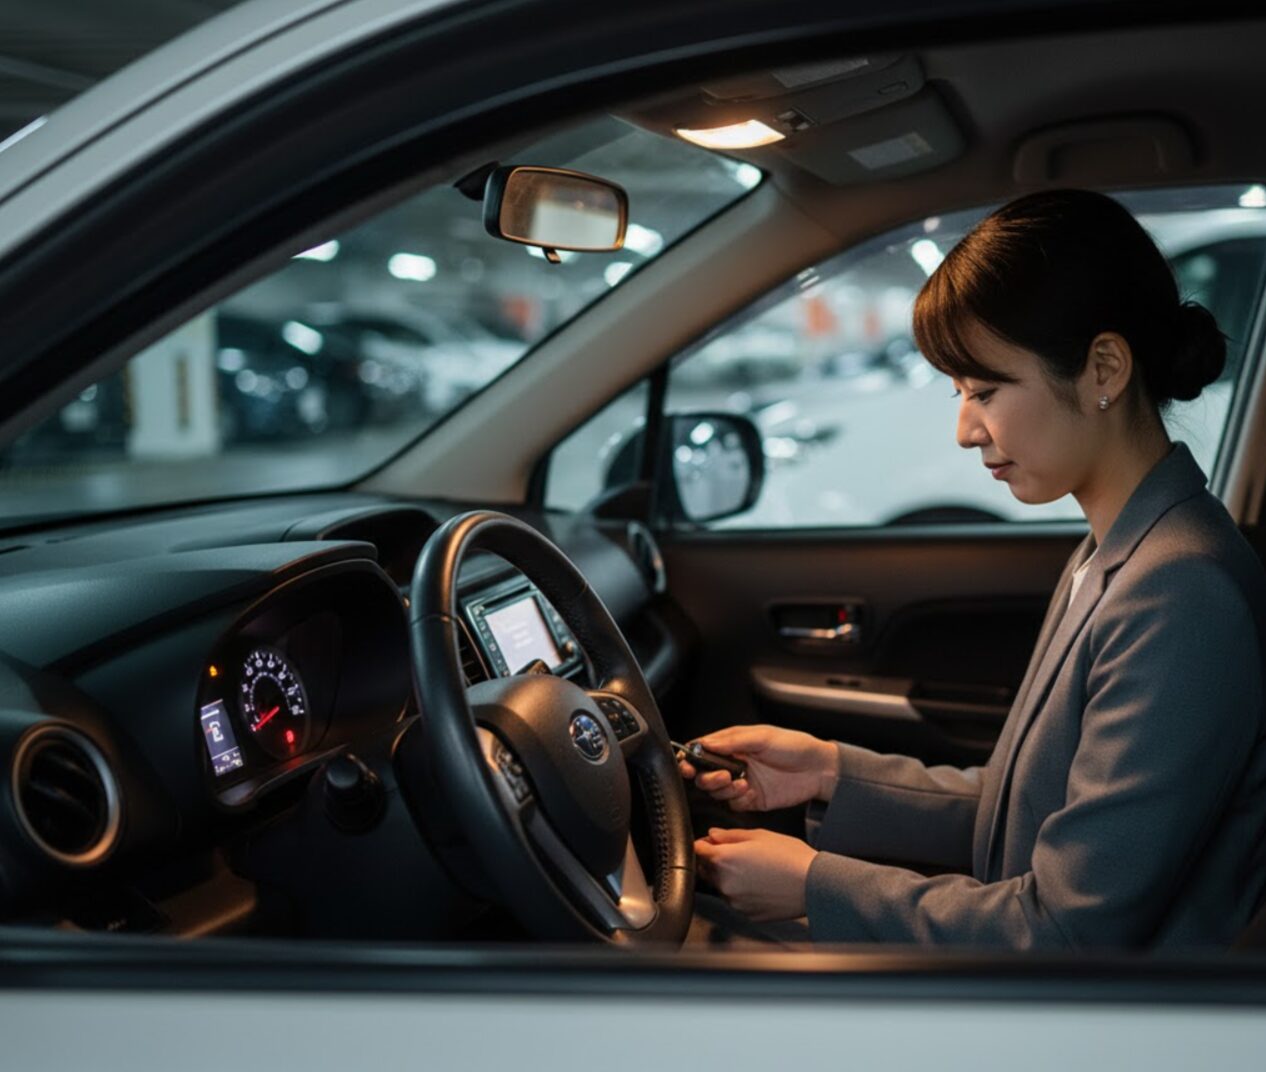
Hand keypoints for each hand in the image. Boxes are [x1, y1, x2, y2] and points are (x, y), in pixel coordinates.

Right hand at [678, 724, 839, 811]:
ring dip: (722, 788)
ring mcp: (741, 782)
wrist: (819, 770)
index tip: (687, 765)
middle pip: (704, 774)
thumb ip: (733, 741)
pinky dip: (736, 799)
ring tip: (739, 781)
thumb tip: (706, 743)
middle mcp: (734, 763)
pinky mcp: (751, 799)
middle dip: (706, 777)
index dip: (691, 758)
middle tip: (722, 775)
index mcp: (734, 744)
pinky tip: (749, 791)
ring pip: (715, 791)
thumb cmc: (795, 746)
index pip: (703, 750)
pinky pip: (732, 804)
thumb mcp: (763, 736)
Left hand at [694, 827, 816, 921]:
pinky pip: (736, 901)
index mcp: (724, 859)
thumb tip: (712, 835)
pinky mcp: (746, 914)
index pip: (696, 850)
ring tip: (754, 869)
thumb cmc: (791, 857)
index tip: (711, 842)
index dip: (703, 844)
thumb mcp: (759, 835)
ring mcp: (735, 902)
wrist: (814, 885)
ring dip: (728, 877)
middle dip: (714, 861)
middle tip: (737, 853)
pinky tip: (760, 884)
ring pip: (721, 886)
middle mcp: (725, 883)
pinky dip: (742, 892)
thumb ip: (730, 835)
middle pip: (706, 870)